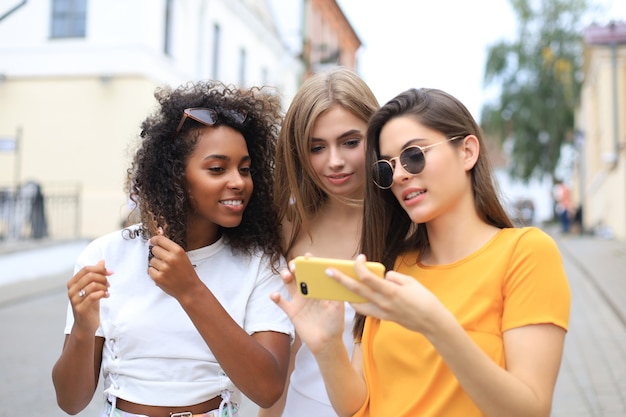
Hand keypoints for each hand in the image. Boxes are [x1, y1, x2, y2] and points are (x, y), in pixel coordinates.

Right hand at [68, 259, 110, 333]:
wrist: (86, 325)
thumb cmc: (90, 305)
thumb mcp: (94, 288)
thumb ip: (96, 274)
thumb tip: (102, 260)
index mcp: (72, 283)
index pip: (86, 269)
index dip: (100, 268)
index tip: (110, 272)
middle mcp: (71, 290)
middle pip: (90, 275)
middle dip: (103, 277)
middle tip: (109, 283)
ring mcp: (74, 299)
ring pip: (93, 285)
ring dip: (104, 286)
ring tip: (107, 290)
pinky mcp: (80, 308)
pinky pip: (94, 296)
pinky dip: (103, 294)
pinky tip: (107, 296)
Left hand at [147, 234, 199, 297]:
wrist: (190, 289)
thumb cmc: (187, 273)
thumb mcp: (182, 256)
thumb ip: (170, 248)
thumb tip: (156, 239)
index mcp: (178, 251)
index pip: (160, 240)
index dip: (154, 240)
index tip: (152, 241)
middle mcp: (170, 258)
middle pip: (154, 249)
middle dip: (158, 254)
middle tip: (164, 260)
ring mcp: (163, 268)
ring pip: (152, 260)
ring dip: (157, 264)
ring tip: (166, 270)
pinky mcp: (158, 277)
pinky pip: (150, 270)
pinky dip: (155, 273)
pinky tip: (163, 275)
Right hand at [270, 260, 344, 353]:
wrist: (327, 342)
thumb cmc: (335, 323)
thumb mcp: (338, 306)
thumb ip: (335, 291)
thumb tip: (331, 275)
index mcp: (319, 287)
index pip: (313, 270)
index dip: (309, 262)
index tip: (307, 257)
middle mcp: (308, 291)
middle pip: (298, 273)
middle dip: (295, 266)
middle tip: (295, 266)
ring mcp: (299, 300)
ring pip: (288, 283)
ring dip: (285, 276)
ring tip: (287, 276)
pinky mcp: (291, 311)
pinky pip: (281, 302)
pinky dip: (275, 297)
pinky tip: (275, 295)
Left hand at [329, 254, 444, 334]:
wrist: (431, 322)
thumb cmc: (424, 299)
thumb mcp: (410, 282)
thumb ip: (393, 278)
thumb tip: (383, 277)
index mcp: (390, 291)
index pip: (368, 278)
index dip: (360, 266)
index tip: (359, 257)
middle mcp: (383, 303)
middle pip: (356, 290)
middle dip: (341, 280)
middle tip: (328, 271)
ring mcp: (382, 312)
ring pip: (357, 303)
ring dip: (346, 294)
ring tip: (338, 286)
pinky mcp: (383, 317)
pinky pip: (365, 310)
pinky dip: (357, 303)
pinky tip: (353, 297)